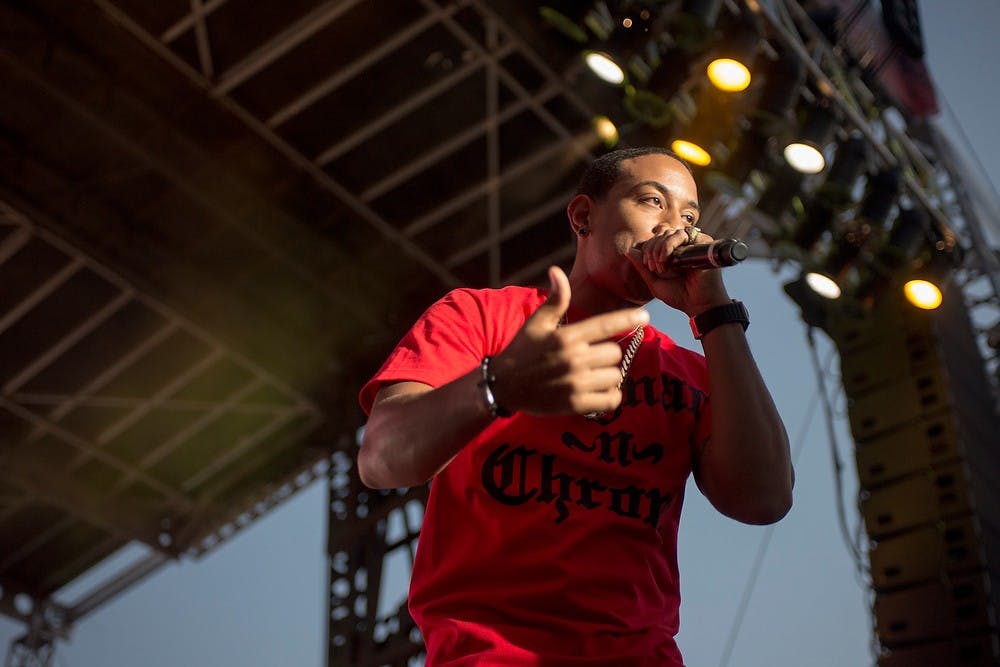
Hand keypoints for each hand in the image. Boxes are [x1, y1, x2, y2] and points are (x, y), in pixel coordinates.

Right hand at [491, 266, 648, 415]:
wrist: (502, 386)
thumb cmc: (521, 351)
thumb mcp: (536, 323)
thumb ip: (555, 300)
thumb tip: (557, 271)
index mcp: (567, 336)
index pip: (605, 324)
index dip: (628, 319)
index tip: (645, 316)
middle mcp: (574, 359)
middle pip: (614, 353)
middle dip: (606, 355)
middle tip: (590, 358)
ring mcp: (576, 383)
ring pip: (615, 376)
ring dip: (608, 376)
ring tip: (591, 376)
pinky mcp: (576, 404)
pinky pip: (611, 399)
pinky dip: (610, 396)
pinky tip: (599, 392)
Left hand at [628, 227, 731, 316]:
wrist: (698, 305)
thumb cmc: (679, 296)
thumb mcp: (654, 282)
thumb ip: (642, 266)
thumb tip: (628, 251)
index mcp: (674, 252)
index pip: (656, 238)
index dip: (648, 248)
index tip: (648, 266)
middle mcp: (684, 246)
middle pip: (662, 233)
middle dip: (652, 249)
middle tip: (654, 268)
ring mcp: (693, 243)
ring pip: (670, 233)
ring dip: (660, 248)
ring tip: (661, 267)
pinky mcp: (703, 243)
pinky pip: (682, 235)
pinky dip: (669, 246)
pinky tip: (667, 262)